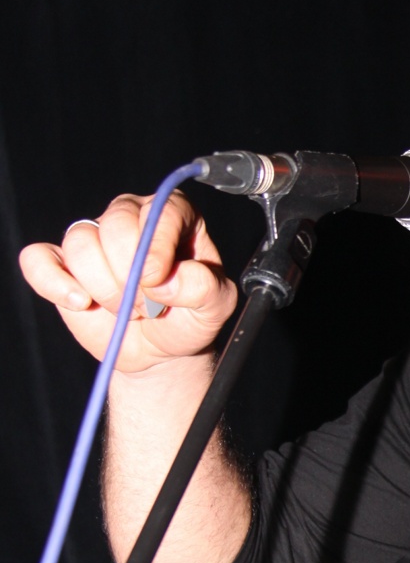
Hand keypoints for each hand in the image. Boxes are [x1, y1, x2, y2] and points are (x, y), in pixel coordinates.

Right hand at [19, 192, 238, 372]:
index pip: (160, 210)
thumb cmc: (189, 318)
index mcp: (173, 215)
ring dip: (103, 287)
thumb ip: (203, 288)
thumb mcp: (216, 307)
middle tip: (146, 307)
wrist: (160, 351)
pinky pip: (39, 259)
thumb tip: (164, 281)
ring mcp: (95, 239)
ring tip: (126, 311)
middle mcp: (132, 218)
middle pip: (115, 224)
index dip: (154, 244)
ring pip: (80, 243)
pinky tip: (79, 302)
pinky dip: (53, 282)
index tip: (155, 280)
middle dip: (129, 275)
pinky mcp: (62, 265)